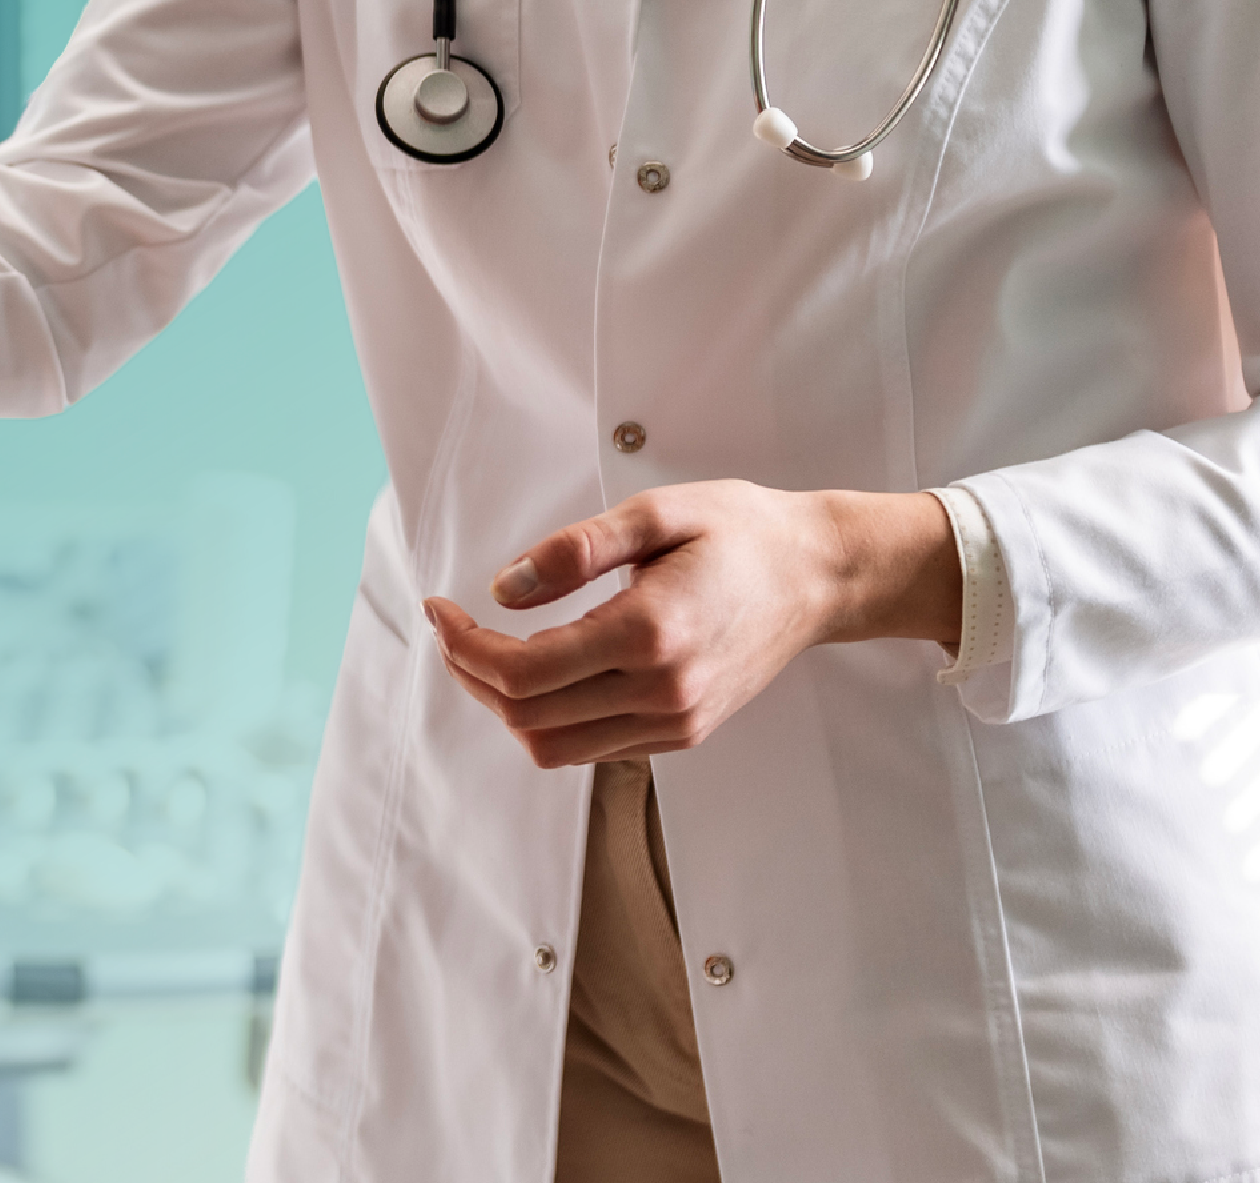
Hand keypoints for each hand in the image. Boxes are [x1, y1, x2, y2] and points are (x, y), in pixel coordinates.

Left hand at [419, 481, 958, 765]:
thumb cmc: (742, 534)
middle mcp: (662, 693)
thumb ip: (574, 551)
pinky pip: (591, 748)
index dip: (464, 646)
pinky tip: (541, 670)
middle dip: (472, 676)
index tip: (440, 609)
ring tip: (485, 652)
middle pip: (527, 718)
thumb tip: (503, 590)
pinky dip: (548, 718)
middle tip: (451, 628)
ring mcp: (675, 722)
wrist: (819, 576)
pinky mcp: (683, 732)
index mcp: (649, 634)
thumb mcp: (655, 513)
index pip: (523, 672)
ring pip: (553, 747)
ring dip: (504, 706)